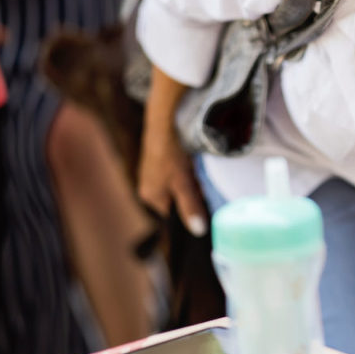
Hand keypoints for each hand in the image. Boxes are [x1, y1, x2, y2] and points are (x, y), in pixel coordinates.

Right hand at [138, 123, 207, 237]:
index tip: (204, 199)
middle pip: (179, 199)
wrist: (164, 122)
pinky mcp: (161, 161)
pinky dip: (188, 170)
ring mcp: (154, 174)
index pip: (175, 214)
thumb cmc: (170, 154)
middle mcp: (150, 188)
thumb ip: (190, 207)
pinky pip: (178, 173)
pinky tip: (192, 161)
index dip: (192, 208)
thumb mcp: (183, 183)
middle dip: (193, 192)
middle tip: (200, 179)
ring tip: (196, 168)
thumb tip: (198, 232)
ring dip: (192, 180)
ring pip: (181, 185)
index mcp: (152, 197)